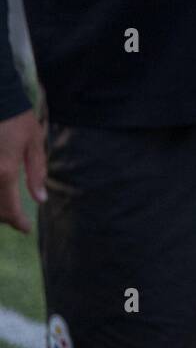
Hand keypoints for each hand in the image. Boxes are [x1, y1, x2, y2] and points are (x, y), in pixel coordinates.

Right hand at [0, 109, 46, 232]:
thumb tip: (40, 199)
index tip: (26, 228)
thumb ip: (36, 173)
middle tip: (17, 219)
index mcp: (4, 172)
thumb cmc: (17, 119)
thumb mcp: (33, 143)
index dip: (18, 222)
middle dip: (5, 217)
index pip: (9, 209)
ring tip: (7, 209)